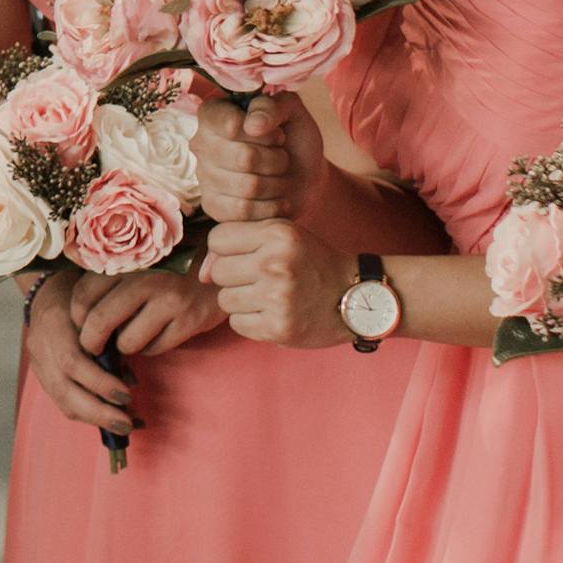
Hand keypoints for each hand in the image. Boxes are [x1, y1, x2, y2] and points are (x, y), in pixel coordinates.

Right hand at [20, 268, 132, 432]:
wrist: (46, 295)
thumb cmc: (80, 301)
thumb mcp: (100, 312)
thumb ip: (112, 344)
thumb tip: (130, 382)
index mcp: (54, 325)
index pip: (72, 362)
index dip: (99, 383)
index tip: (127, 395)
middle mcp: (41, 347)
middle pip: (64, 389)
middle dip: (98, 412)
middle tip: (127, 424)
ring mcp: (37, 363)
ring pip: (61, 401)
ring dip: (94, 419)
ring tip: (123, 426)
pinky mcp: (41, 375)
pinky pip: (61, 402)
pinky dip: (85, 414)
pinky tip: (106, 418)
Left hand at [70, 266, 226, 360]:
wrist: (220, 264)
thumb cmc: (170, 265)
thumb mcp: (138, 261)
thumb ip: (110, 278)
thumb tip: (77, 314)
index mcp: (127, 261)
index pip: (84, 295)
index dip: (76, 317)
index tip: (79, 326)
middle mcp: (145, 279)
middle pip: (100, 321)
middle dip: (91, 342)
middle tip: (93, 348)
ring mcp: (169, 301)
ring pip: (128, 341)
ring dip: (124, 347)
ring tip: (130, 338)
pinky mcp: (189, 320)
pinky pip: (156, 348)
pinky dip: (149, 348)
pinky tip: (154, 336)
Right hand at [197, 93, 323, 224]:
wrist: (303, 178)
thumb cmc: (294, 140)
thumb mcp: (292, 112)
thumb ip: (272, 106)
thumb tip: (252, 124)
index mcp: (213, 114)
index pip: (232, 125)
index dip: (265, 134)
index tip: (279, 135)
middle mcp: (200, 143)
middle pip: (244, 158)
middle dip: (277, 160)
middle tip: (283, 158)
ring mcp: (204, 176)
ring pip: (247, 186)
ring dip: (277, 184)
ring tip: (280, 177)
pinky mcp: (212, 205)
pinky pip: (243, 210)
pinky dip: (270, 207)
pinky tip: (276, 199)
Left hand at [200, 219, 357, 346]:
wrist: (359, 297)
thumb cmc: (313, 263)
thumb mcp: (284, 238)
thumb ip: (240, 243)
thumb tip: (202, 274)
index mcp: (277, 234)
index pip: (218, 239)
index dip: (227, 250)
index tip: (247, 257)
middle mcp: (276, 263)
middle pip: (219, 271)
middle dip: (234, 278)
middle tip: (261, 281)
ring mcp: (277, 297)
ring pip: (225, 300)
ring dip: (242, 302)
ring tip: (269, 298)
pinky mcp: (279, 328)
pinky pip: (237, 324)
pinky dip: (250, 323)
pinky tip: (273, 314)